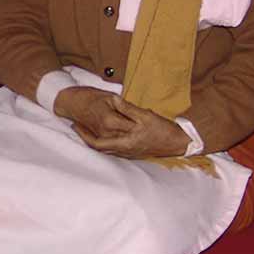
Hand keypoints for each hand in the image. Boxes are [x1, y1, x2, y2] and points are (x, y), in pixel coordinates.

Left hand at [53, 87, 190, 158]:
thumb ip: (128, 109)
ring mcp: (128, 153)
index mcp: (125, 142)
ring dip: (93, 139)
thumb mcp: (146, 116)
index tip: (75, 125)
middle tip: (75, 126)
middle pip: (98, 148)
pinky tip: (101, 133)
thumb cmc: (163, 129)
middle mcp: (124, 150)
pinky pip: (112, 148)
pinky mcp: (132, 152)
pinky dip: (103, 141)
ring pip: (104, 149)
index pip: (97, 143)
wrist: (178, 143)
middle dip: (85, 137)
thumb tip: (115, 100)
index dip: (84, 135)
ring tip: (84, 129)